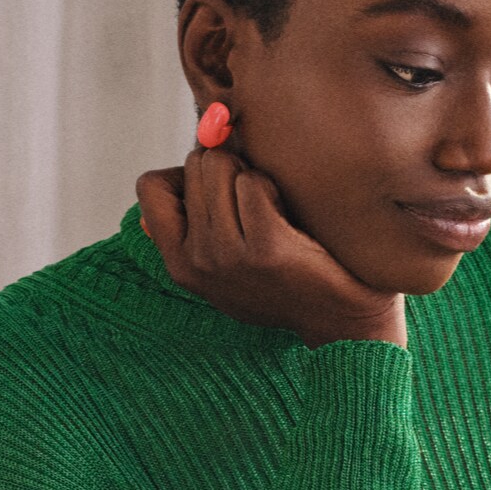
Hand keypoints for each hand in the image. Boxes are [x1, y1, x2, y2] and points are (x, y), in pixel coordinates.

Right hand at [135, 146, 405, 348]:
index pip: (150, 187)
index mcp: (179, 264)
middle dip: (229, 168)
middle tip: (256, 200)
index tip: (217, 190)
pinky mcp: (265, 247)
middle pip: (196, 166)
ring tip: (273, 209)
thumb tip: (150, 207)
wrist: (340, 324)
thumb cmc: (286, 284)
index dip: (184, 173)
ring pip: (222, 167)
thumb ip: (188, 239)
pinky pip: (255, 183)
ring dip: (253, 175)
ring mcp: (228, 255)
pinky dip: (275, 188)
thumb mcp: (225, 273)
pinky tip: (289, 216)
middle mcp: (196, 261)